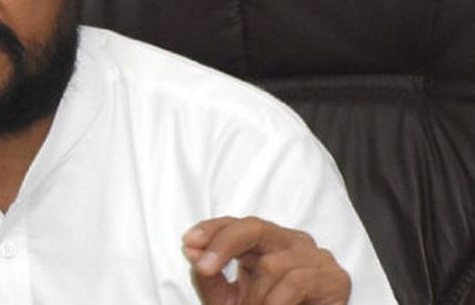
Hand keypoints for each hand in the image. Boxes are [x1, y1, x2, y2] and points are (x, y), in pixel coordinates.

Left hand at [182, 216, 349, 304]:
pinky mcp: (335, 278)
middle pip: (253, 227)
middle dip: (223, 244)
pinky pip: (296, 281)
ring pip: (272, 264)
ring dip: (255, 297)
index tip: (188, 243)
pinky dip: (276, 303)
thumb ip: (209, 277)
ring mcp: (314, 257)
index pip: (235, 224)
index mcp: (263, 245)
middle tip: (205, 268)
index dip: (210, 230)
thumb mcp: (228, 299)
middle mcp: (289, 243)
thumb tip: (191, 251)